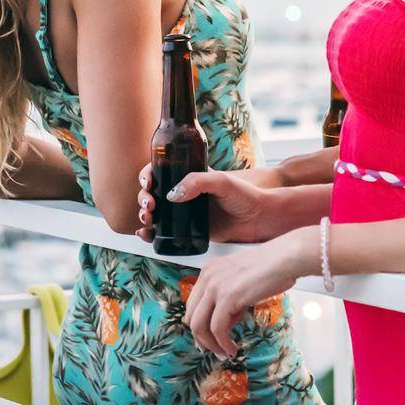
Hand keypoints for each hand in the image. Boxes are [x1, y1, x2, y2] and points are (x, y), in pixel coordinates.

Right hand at [135, 164, 279, 243]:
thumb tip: (171, 194)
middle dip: (144, 198)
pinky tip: (145, 233)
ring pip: (156, 213)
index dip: (149, 175)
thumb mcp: (221, 181)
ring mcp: (187, 214)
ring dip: (145, 215)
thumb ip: (197, 182)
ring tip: (147, 219)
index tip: (147, 182)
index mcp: (191, 176)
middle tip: (149, 204)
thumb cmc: (245, 195)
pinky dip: (151, 233)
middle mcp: (186, 194)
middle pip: (154, 193)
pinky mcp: (191, 232)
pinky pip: (165, 232)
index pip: (162, 171)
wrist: (260, 219)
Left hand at [182, 230, 312, 357]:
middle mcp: (207, 277)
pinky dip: (223, 343)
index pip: (192, 305)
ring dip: (211, 344)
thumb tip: (226, 322)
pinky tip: (233, 348)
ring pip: (199, 325)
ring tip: (224, 352)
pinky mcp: (227, 298)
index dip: (198, 326)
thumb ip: (228, 298)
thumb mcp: (239, 281)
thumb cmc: (270, 269)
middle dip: (201, 338)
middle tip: (214, 350)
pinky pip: (218, 329)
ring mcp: (215, 287)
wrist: (283, 259)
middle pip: (191, 317)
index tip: (207, 339)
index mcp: (208, 271)